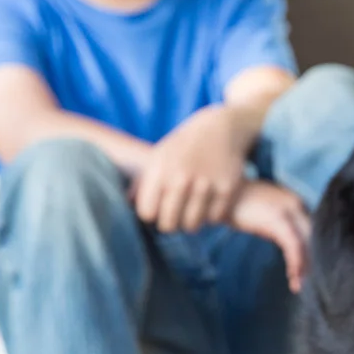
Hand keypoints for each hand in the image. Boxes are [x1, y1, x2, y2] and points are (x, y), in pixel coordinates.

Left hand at [132, 106, 248, 232]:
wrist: (219, 128)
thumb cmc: (182, 148)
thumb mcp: (157, 157)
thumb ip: (142, 183)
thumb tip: (125, 205)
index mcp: (159, 170)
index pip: (147, 214)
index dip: (152, 213)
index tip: (157, 206)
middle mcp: (181, 178)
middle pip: (168, 225)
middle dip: (170, 222)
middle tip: (174, 213)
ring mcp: (205, 184)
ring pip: (191, 226)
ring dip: (190, 220)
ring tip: (191, 208)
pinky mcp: (227, 189)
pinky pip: (214, 219)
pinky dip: (211, 215)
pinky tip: (208, 202)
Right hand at [229, 181, 311, 291]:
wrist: (217, 192)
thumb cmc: (236, 201)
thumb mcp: (262, 207)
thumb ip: (277, 219)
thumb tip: (285, 238)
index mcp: (294, 200)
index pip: (311, 228)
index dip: (310, 250)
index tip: (306, 269)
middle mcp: (295, 203)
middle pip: (313, 235)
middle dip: (311, 260)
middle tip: (306, 280)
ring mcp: (287, 210)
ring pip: (306, 242)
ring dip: (304, 266)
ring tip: (298, 285)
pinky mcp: (277, 219)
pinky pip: (293, 245)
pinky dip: (295, 262)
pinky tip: (292, 276)